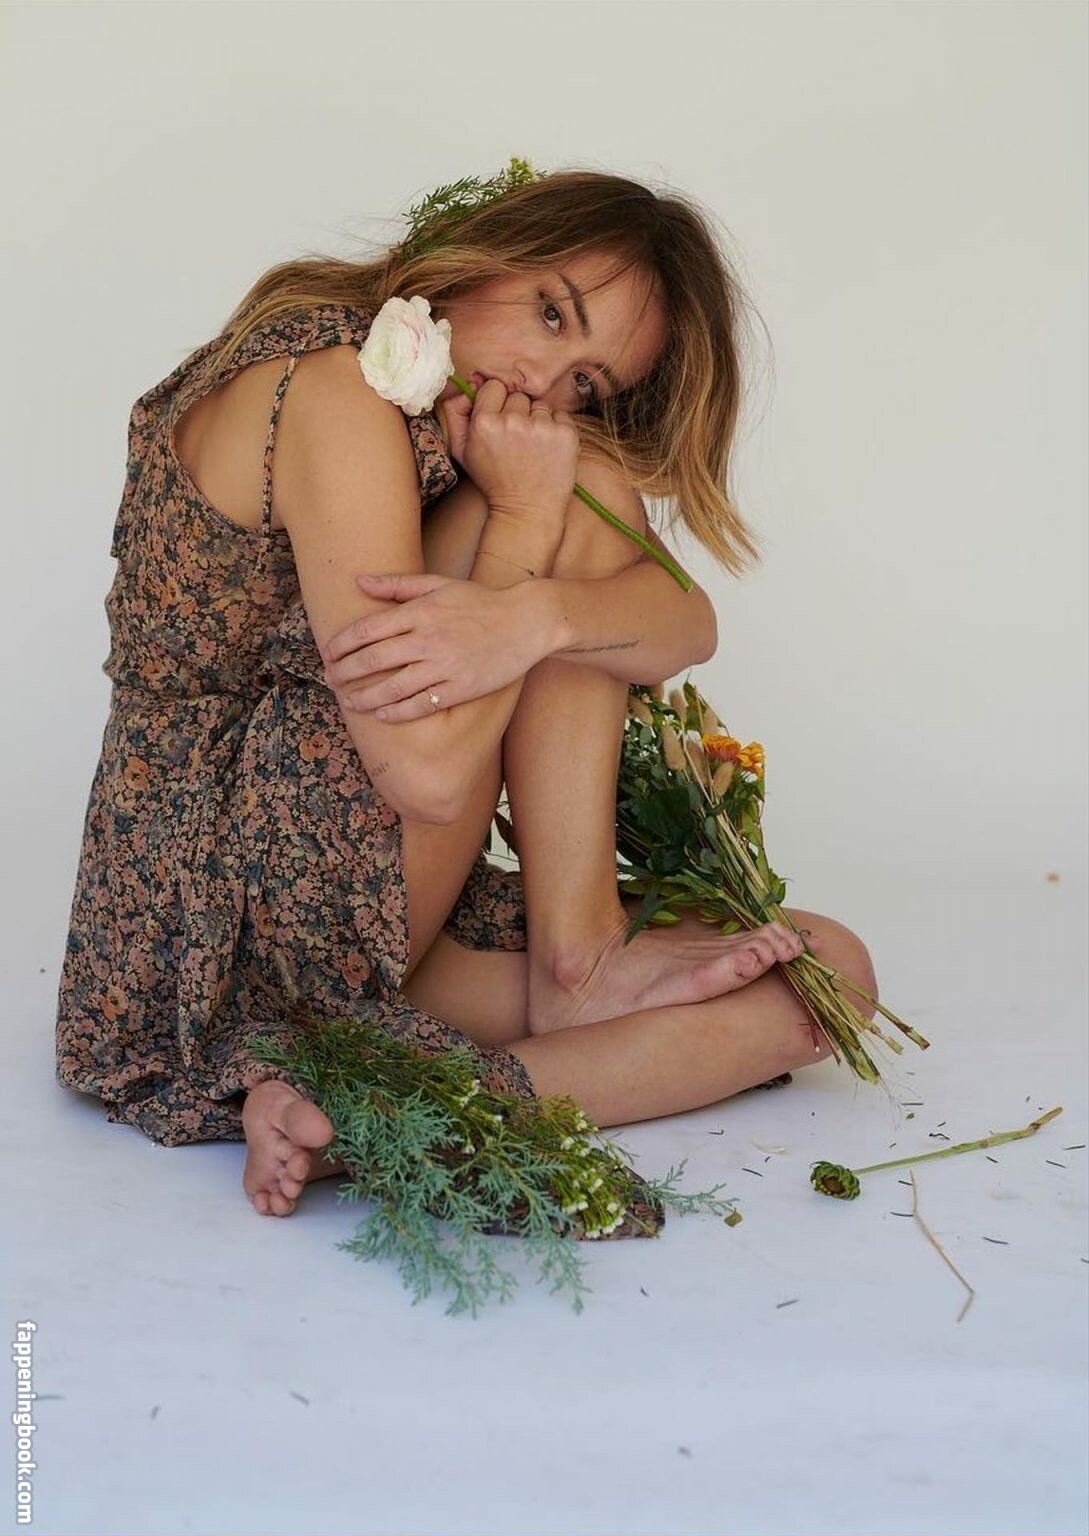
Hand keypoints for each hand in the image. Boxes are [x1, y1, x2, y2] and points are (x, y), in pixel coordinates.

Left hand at [321, 570, 550, 720]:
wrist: (527, 621)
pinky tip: (383, 714)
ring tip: (350, 702)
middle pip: (373, 660)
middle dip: (345, 672)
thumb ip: (398, 584)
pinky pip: (422, 704)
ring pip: (393, 687)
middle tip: (329, 679)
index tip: (328, 653)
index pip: (367, 630)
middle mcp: (428, 639)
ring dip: (365, 697)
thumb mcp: (439, 584)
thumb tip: (360, 582)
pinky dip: (398, 712)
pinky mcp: (461, 688)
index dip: (341, 644)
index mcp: (420, 612)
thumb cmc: (481, 601)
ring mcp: (445, 666)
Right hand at [441, 377, 577, 525]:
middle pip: (518, 396)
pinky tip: (548, 449)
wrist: (526, 511)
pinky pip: (561, 415)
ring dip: (537, 421)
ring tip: (532, 447)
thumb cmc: (494, 481)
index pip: (494, 386)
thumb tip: (462, 387)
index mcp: (485, 423)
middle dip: (517, 412)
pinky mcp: (565, 435)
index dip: (497, 401)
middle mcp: (513, 421)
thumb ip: (455, 415)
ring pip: (540, 405)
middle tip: (516, 439)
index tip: (500, 418)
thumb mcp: (462, 452)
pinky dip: (556, 429)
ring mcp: (542, 427)